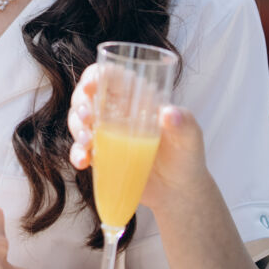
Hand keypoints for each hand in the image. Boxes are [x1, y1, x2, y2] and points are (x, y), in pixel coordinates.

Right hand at [67, 65, 212, 211]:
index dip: (96, 76)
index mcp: (137, 97)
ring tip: (88, 142)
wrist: (179, 192)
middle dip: (80, 103)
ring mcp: (106, 134)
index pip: (111, 76)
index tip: (91, 86)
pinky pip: (80, 150)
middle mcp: (117, 112)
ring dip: (77, 129)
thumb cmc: (187, 156)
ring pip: (78, 121)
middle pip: (87, 96)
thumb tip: (169, 114)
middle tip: (87, 118)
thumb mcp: (191, 137)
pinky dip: (77, 154)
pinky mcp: (100, 156)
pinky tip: (83, 162)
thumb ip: (185, 122)